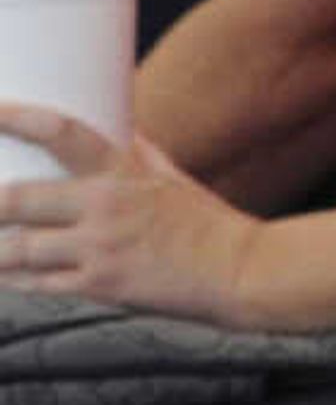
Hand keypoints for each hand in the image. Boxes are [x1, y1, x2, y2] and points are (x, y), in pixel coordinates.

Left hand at [0, 104, 262, 324]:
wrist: (242, 272)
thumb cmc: (210, 225)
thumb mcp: (174, 179)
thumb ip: (139, 154)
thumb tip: (121, 128)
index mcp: (125, 172)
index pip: (63, 133)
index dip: (19, 118)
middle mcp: (107, 206)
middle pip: (18, 200)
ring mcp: (101, 249)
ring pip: (18, 249)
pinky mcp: (100, 286)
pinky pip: (38, 284)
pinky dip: (12, 280)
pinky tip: (4, 275)